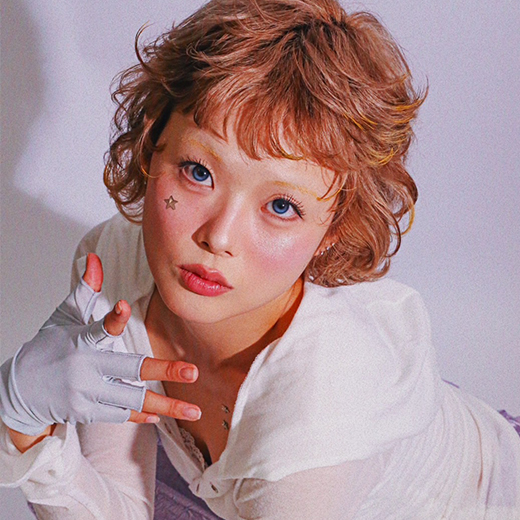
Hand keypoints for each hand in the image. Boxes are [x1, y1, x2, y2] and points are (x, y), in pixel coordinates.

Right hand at [0, 254, 200, 436]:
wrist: (18, 391)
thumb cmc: (46, 349)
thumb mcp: (64, 316)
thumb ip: (86, 290)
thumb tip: (95, 259)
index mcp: (81, 341)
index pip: (99, 328)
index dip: (112, 318)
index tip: (122, 306)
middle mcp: (86, 368)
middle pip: (131, 369)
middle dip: (164, 370)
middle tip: (192, 371)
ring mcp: (87, 393)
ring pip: (132, 399)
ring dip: (166, 405)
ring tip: (194, 410)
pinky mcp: (86, 412)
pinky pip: (120, 415)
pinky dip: (140, 415)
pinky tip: (162, 415)